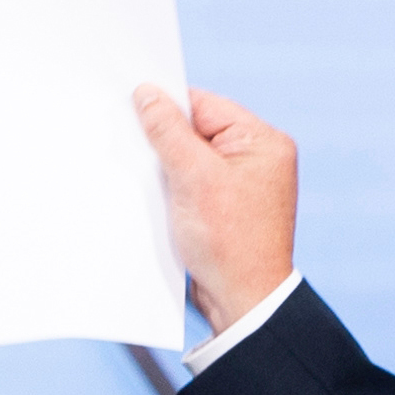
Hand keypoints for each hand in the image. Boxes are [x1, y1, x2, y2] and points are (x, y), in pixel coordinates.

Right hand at [131, 85, 301, 333]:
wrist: (241, 300)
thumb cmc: (229, 241)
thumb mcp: (193, 177)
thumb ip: (168, 132)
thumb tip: (147, 94)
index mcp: (263, 142)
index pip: (205, 105)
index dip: (167, 106)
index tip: (131, 107)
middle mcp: (258, 158)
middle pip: (197, 130)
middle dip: (165, 140)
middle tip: (135, 146)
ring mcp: (243, 183)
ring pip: (191, 157)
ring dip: (167, 166)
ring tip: (150, 180)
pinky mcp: (226, 206)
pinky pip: (193, 182)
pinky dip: (173, 187)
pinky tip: (157, 196)